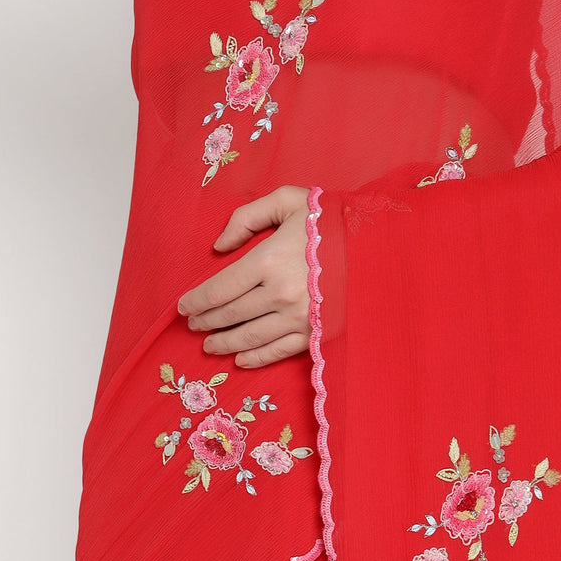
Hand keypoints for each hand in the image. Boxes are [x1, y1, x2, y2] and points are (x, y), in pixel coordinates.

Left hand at [176, 184, 312, 367]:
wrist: (377, 243)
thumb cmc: (329, 218)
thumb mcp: (287, 199)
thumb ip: (247, 216)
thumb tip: (219, 246)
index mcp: (269, 259)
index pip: (220, 288)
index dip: (197, 301)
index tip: (183, 307)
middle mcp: (280, 293)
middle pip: (230, 315)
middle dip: (206, 322)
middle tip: (193, 325)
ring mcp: (299, 317)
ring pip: (250, 337)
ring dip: (224, 343)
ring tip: (209, 345)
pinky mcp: (316, 332)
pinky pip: (279, 351)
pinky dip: (256, 358)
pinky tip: (240, 360)